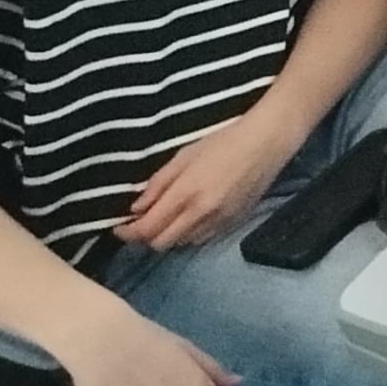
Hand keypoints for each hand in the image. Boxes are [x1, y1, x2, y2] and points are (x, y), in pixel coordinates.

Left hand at [116, 113, 298, 250]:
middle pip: (161, 244)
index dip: (127, 232)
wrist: (267, 142)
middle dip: (146, 237)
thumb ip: (159, 184)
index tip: (119, 226)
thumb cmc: (224, 141)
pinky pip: (201, 239)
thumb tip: (137, 208)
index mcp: (186, 194)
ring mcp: (219, 222)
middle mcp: (201, 215)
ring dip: (168, 236)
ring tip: (166, 219)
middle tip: (140, 223)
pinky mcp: (233, 224)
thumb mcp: (184, 155)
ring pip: (181, 244)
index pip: (147, 229)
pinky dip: (188, 234)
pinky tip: (189, 218)